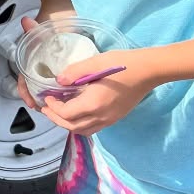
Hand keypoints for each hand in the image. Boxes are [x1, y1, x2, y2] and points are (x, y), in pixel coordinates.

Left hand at [36, 48, 156, 134]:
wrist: (147, 72)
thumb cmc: (121, 64)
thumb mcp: (95, 62)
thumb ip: (74, 72)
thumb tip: (59, 80)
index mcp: (93, 104)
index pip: (66, 114)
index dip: (53, 108)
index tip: (46, 98)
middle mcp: (101, 117)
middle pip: (73, 127)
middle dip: (56, 119)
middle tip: (47, 108)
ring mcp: (109, 120)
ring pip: (83, 131)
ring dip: (68, 124)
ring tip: (59, 111)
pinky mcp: (115, 118)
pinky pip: (93, 128)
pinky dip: (80, 124)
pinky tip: (77, 111)